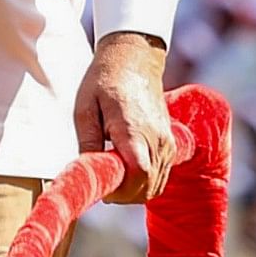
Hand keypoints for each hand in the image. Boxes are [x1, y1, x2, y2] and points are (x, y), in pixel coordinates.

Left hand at [75, 31, 174, 204]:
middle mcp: (158, 140)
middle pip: (148, 186)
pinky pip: (161, 175)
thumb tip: (89, 172)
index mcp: (134, 130)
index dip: (121, 191)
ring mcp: (168, 143)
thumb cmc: (104, 82)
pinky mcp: (171, 144)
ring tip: (112, 174)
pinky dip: (144, 181)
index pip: (139, 174)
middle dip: (124, 195)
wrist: (134, 61)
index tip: (102, 190)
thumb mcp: (84, 110)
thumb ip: (88, 144)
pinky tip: (125, 168)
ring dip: (134, 189)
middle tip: (103, 184)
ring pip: (156, 185)